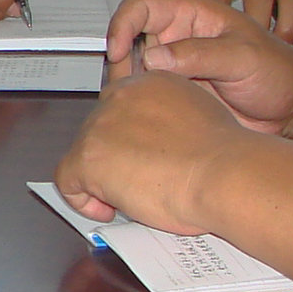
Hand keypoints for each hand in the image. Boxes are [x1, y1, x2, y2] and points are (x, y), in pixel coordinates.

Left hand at [54, 68, 258, 235]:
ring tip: (129, 197)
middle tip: (136, 181)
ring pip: (84, 153)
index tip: (133, 153)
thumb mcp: (201, 118)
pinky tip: (105, 208)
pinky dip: (82, 199)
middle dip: (113, 157)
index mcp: (150, 82)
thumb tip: (164, 142)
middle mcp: (121, 97)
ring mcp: (101, 125)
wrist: (222, 173)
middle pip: (99, 129)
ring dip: (101, 178)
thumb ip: (172, 121)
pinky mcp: (88, 157)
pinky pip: (68, 181)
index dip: (125, 135)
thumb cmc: (224, 156)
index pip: (121, 106)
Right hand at [106, 0, 292, 134]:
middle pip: (128, 41)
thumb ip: (201, 53)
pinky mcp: (175, 96)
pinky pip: (145, 99)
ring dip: (127, 89)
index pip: (141, 6)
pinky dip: (138, 109)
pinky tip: (150, 122)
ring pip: (131, 73)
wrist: (292, 107)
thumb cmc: (278, 72)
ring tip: (141, 108)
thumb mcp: (244, 56)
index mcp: (192, 14)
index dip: (122, 24)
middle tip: (128, 90)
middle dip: (119, 64)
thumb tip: (153, 56)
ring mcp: (174, 69)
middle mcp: (177, 39)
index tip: (118, 50)